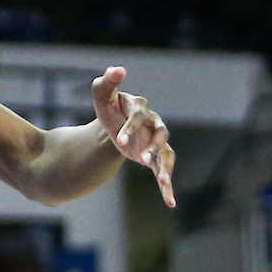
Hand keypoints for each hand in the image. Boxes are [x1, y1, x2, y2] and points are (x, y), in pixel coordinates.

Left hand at [92, 66, 175, 206]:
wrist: (113, 124)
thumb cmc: (108, 107)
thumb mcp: (102, 96)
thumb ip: (106, 82)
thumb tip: (118, 69)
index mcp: (140, 108)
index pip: (138, 116)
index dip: (130, 127)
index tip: (119, 140)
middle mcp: (153, 123)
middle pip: (158, 134)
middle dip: (151, 147)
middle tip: (141, 159)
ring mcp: (157, 141)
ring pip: (166, 153)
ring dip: (164, 167)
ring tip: (162, 181)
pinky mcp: (156, 156)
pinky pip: (164, 170)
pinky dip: (167, 186)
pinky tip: (170, 202)